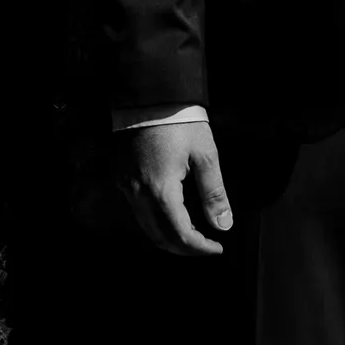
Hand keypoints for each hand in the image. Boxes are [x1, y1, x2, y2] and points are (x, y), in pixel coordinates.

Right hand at [116, 120, 233, 255]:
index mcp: (161, 189)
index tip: (217, 248)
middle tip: (207, 247)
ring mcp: (125, 186)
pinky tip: (174, 216)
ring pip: (146, 228)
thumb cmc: (181, 121)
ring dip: (170, 238)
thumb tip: (223, 226)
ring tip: (194, 234)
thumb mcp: (206, 156)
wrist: (150, 95)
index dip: (200, 248)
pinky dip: (156, 223)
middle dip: (185, 249)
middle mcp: (137, 192)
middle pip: (159, 238)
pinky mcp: (121, 177)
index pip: (180, 234)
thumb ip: (214, 194)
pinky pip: (137, 212)